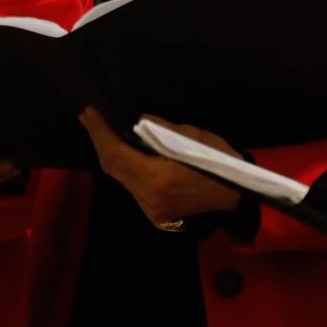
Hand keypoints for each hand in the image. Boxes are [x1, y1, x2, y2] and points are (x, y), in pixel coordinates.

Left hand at [80, 108, 240, 224]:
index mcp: (158, 176)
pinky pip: (131, 186)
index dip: (99, 132)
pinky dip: (123, 167)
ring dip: (109, 154)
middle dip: (98, 140)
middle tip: (88, 117)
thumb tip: (139, 121)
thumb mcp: (196, 137)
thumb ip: (162, 130)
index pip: (116, 153)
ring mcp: (150, 209)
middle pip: (112, 167)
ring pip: (120, 178)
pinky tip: (121, 152)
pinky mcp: (155, 214)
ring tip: (101, 131)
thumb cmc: (222, 162)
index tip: (90, 112)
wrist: (238, 198)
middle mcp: (148, 196)